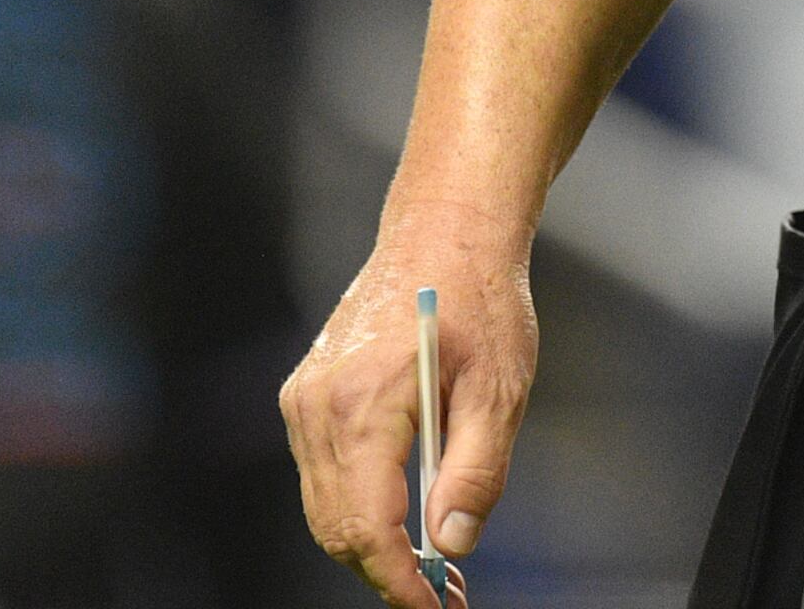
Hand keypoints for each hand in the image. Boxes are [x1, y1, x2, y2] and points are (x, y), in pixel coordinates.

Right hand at [282, 201, 538, 603]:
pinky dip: (356, 508)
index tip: (434, 608)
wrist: (445, 232)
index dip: (399, 582)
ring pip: (324, 508)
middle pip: (337, 528)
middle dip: (386, 573)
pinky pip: (323, 476)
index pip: (367, 526)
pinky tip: (403, 518)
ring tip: (429, 568)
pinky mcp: (307, 396)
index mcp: (364, 405)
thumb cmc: (477, 301)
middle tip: (440, 597)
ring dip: (370, 546)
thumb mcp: (499, 389)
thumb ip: (475, 472)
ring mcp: (304, 401)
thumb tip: (450, 541)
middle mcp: (317, 406)